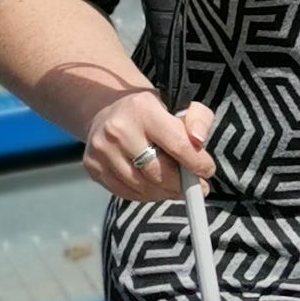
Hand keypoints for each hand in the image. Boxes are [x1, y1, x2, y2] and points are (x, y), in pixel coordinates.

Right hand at [83, 89, 217, 202]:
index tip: (207, 172)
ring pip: (141, 186)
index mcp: (143, 109)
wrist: (109, 109)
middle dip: (180, 184)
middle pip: (157, 171)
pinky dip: (145, 195)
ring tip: (176, 188)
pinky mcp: (92, 166)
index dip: (197, 163)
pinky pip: (124, 192)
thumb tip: (199, 140)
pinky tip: (155, 188)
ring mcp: (101, 149)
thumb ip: (199, 119)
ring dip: (164, 192)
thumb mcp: (179, 104)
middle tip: (195, 187)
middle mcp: (118, 129)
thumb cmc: (152, 111)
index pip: (177, 144)